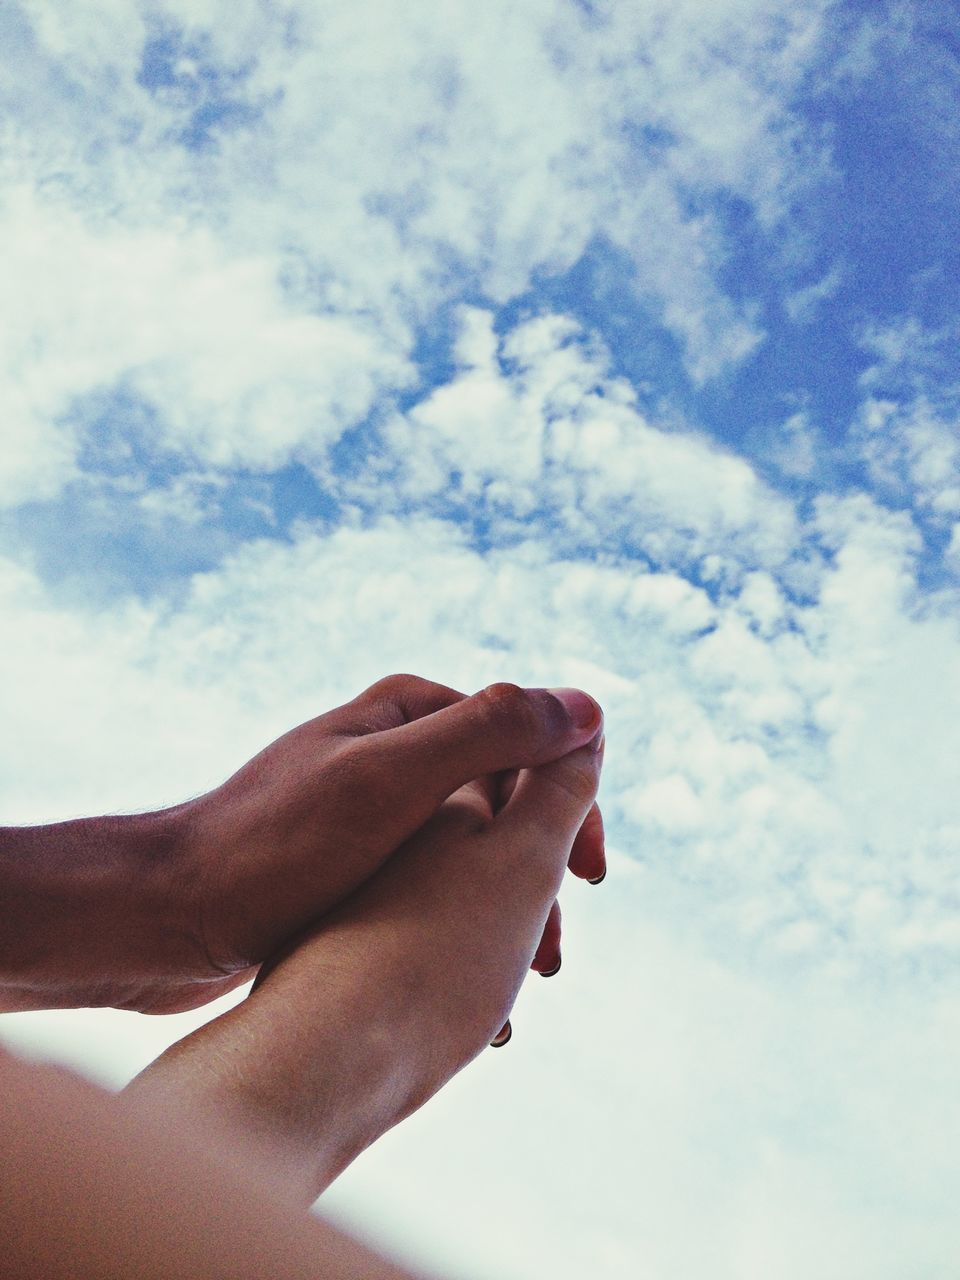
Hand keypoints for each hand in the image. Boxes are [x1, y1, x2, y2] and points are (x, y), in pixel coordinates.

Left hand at [125, 731, 604, 1202]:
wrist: (164, 918)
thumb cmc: (272, 848)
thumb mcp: (390, 782)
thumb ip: (490, 736)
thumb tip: (590, 708)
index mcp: (412, 711)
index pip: (526, 742)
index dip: (571, 807)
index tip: (591, 879)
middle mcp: (397, 750)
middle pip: (504, 801)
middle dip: (538, 871)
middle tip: (553, 954)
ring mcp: (375, 808)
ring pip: (471, 851)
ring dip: (505, 908)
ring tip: (518, 983)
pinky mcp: (355, 863)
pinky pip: (432, 884)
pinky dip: (460, 927)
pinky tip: (464, 986)